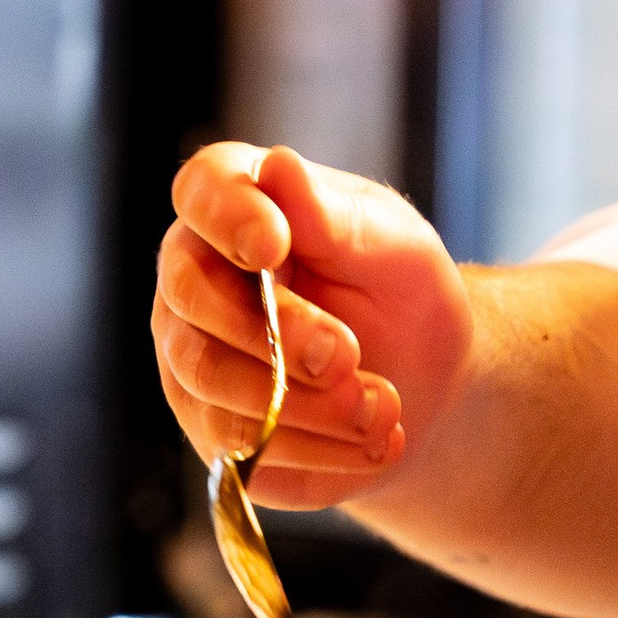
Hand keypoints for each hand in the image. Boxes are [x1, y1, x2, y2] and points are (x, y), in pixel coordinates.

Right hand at [152, 143, 467, 507]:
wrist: (426, 384)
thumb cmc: (403, 293)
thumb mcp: (392, 245)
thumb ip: (334, 215)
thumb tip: (278, 167)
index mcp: (238, 207)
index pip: (201, 191)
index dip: (227, 217)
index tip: (274, 246)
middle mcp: (196, 279)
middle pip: (191, 299)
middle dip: (277, 333)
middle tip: (349, 354)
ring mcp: (193, 358)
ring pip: (211, 382)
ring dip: (306, 403)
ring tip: (382, 405)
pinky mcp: (213, 430)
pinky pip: (240, 448)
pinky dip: (318, 450)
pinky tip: (373, 439)